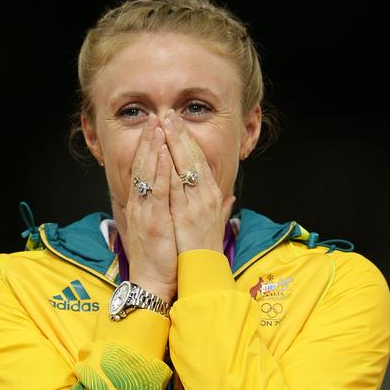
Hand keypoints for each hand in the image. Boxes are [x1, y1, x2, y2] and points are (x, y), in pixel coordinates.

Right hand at [115, 113, 177, 302]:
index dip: (153, 149)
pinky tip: (162, 154)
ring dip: (152, 147)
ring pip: (147, 173)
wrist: (153, 284)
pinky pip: (155, 192)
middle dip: (150, 140)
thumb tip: (221, 200)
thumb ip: (195, 214)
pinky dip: (158, 171)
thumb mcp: (175, 232)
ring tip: (157, 125)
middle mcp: (142, 206)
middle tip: (156, 116)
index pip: (149, 172)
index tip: (160, 129)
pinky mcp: (153, 221)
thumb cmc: (164, 262)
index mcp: (147, 207)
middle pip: (145, 166)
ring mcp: (145, 212)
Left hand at [162, 108, 235, 254]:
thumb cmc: (204, 253)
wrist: (202, 275)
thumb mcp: (215, 226)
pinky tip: (160, 151)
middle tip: (168, 114)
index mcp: (213, 197)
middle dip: (180, 134)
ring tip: (161, 123)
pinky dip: (167, 167)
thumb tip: (229, 198)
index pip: (200, 162)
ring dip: (172, 143)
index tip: (179, 125)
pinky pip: (174, 186)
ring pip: (183, 166)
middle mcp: (206, 197)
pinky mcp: (183, 215)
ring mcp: (195, 205)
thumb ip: (222, 210)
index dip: (189, 142)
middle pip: (192, 158)